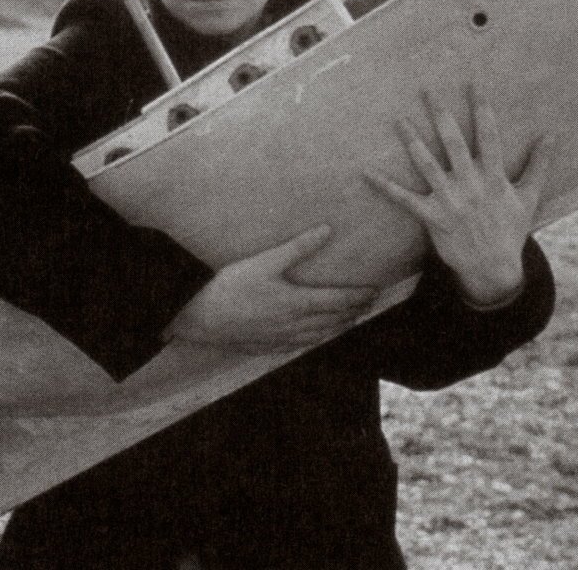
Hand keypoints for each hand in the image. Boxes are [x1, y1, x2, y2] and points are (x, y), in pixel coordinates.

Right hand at [165, 226, 378, 353]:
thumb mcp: (265, 261)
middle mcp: (297, 325)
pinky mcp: (270, 347)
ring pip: (321, 335)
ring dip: (339, 327)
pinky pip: (303, 345)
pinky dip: (317, 338)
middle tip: (370, 303)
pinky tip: (315, 335)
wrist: (202, 318)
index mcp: (299, 303)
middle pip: (335, 320)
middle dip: (355, 311)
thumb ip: (298, 247)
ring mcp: (284, 339)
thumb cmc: (232, 286)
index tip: (376, 290)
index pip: (340, 300)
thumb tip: (326, 230)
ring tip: (350, 319)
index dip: (360, 295)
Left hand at [365, 87, 552, 306]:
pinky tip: (366, 172)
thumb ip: (539, 164)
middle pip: (453, 142)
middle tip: (427, 91)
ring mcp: (449, 200)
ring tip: (399, 120)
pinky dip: (384, 186)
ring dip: (412, 141)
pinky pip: (404, 198)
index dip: (481, 109)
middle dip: (441, 115)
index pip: (488, 135)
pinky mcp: (432, 216)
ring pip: (427, 164)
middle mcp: (470, 184)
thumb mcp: (530, 196)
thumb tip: (552, 135)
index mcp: (494, 176)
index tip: (474, 85)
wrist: (493, 267)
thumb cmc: (511, 229)